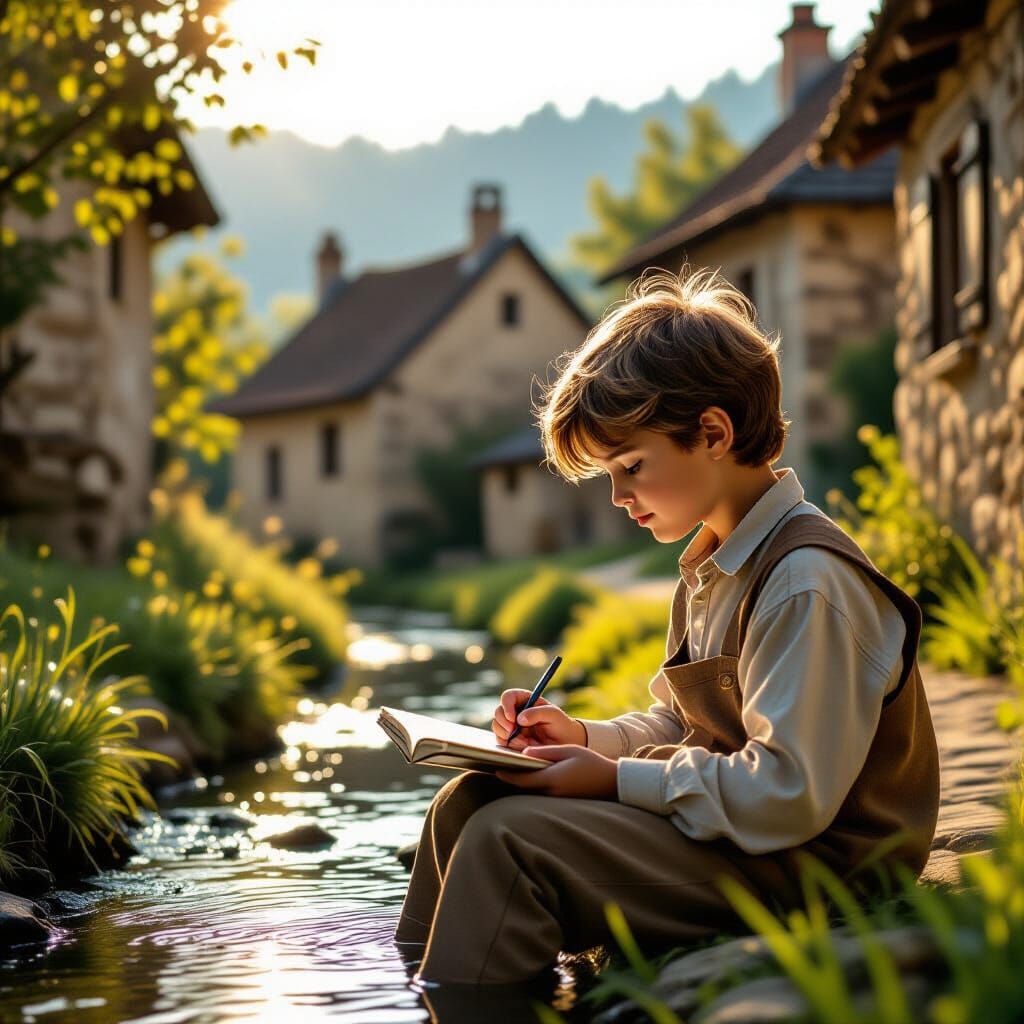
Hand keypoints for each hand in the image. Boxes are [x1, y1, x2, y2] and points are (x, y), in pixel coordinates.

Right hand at [492, 688, 586, 749]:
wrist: (564, 745)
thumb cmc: (561, 725)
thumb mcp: (554, 715)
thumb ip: (537, 713)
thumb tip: (519, 719)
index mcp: (525, 700)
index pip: (509, 696)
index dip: (507, 705)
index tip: (512, 718)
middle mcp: (516, 712)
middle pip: (498, 712)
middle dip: (503, 722)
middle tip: (512, 731)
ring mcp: (512, 727)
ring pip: (497, 727)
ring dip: (505, 734)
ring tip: (523, 741)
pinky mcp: (510, 741)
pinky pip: (501, 741)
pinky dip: (508, 745)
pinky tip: (522, 747)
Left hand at [495, 745, 617, 798]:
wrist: (611, 783)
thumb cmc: (591, 763)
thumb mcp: (568, 751)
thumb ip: (545, 752)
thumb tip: (525, 753)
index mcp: (552, 779)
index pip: (522, 779)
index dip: (507, 774)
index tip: (495, 768)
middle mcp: (551, 792)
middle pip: (524, 787)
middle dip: (511, 779)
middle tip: (498, 768)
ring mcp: (556, 799)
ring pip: (532, 790)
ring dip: (522, 782)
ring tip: (511, 770)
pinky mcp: (561, 800)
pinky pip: (541, 793)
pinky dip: (533, 785)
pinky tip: (530, 776)